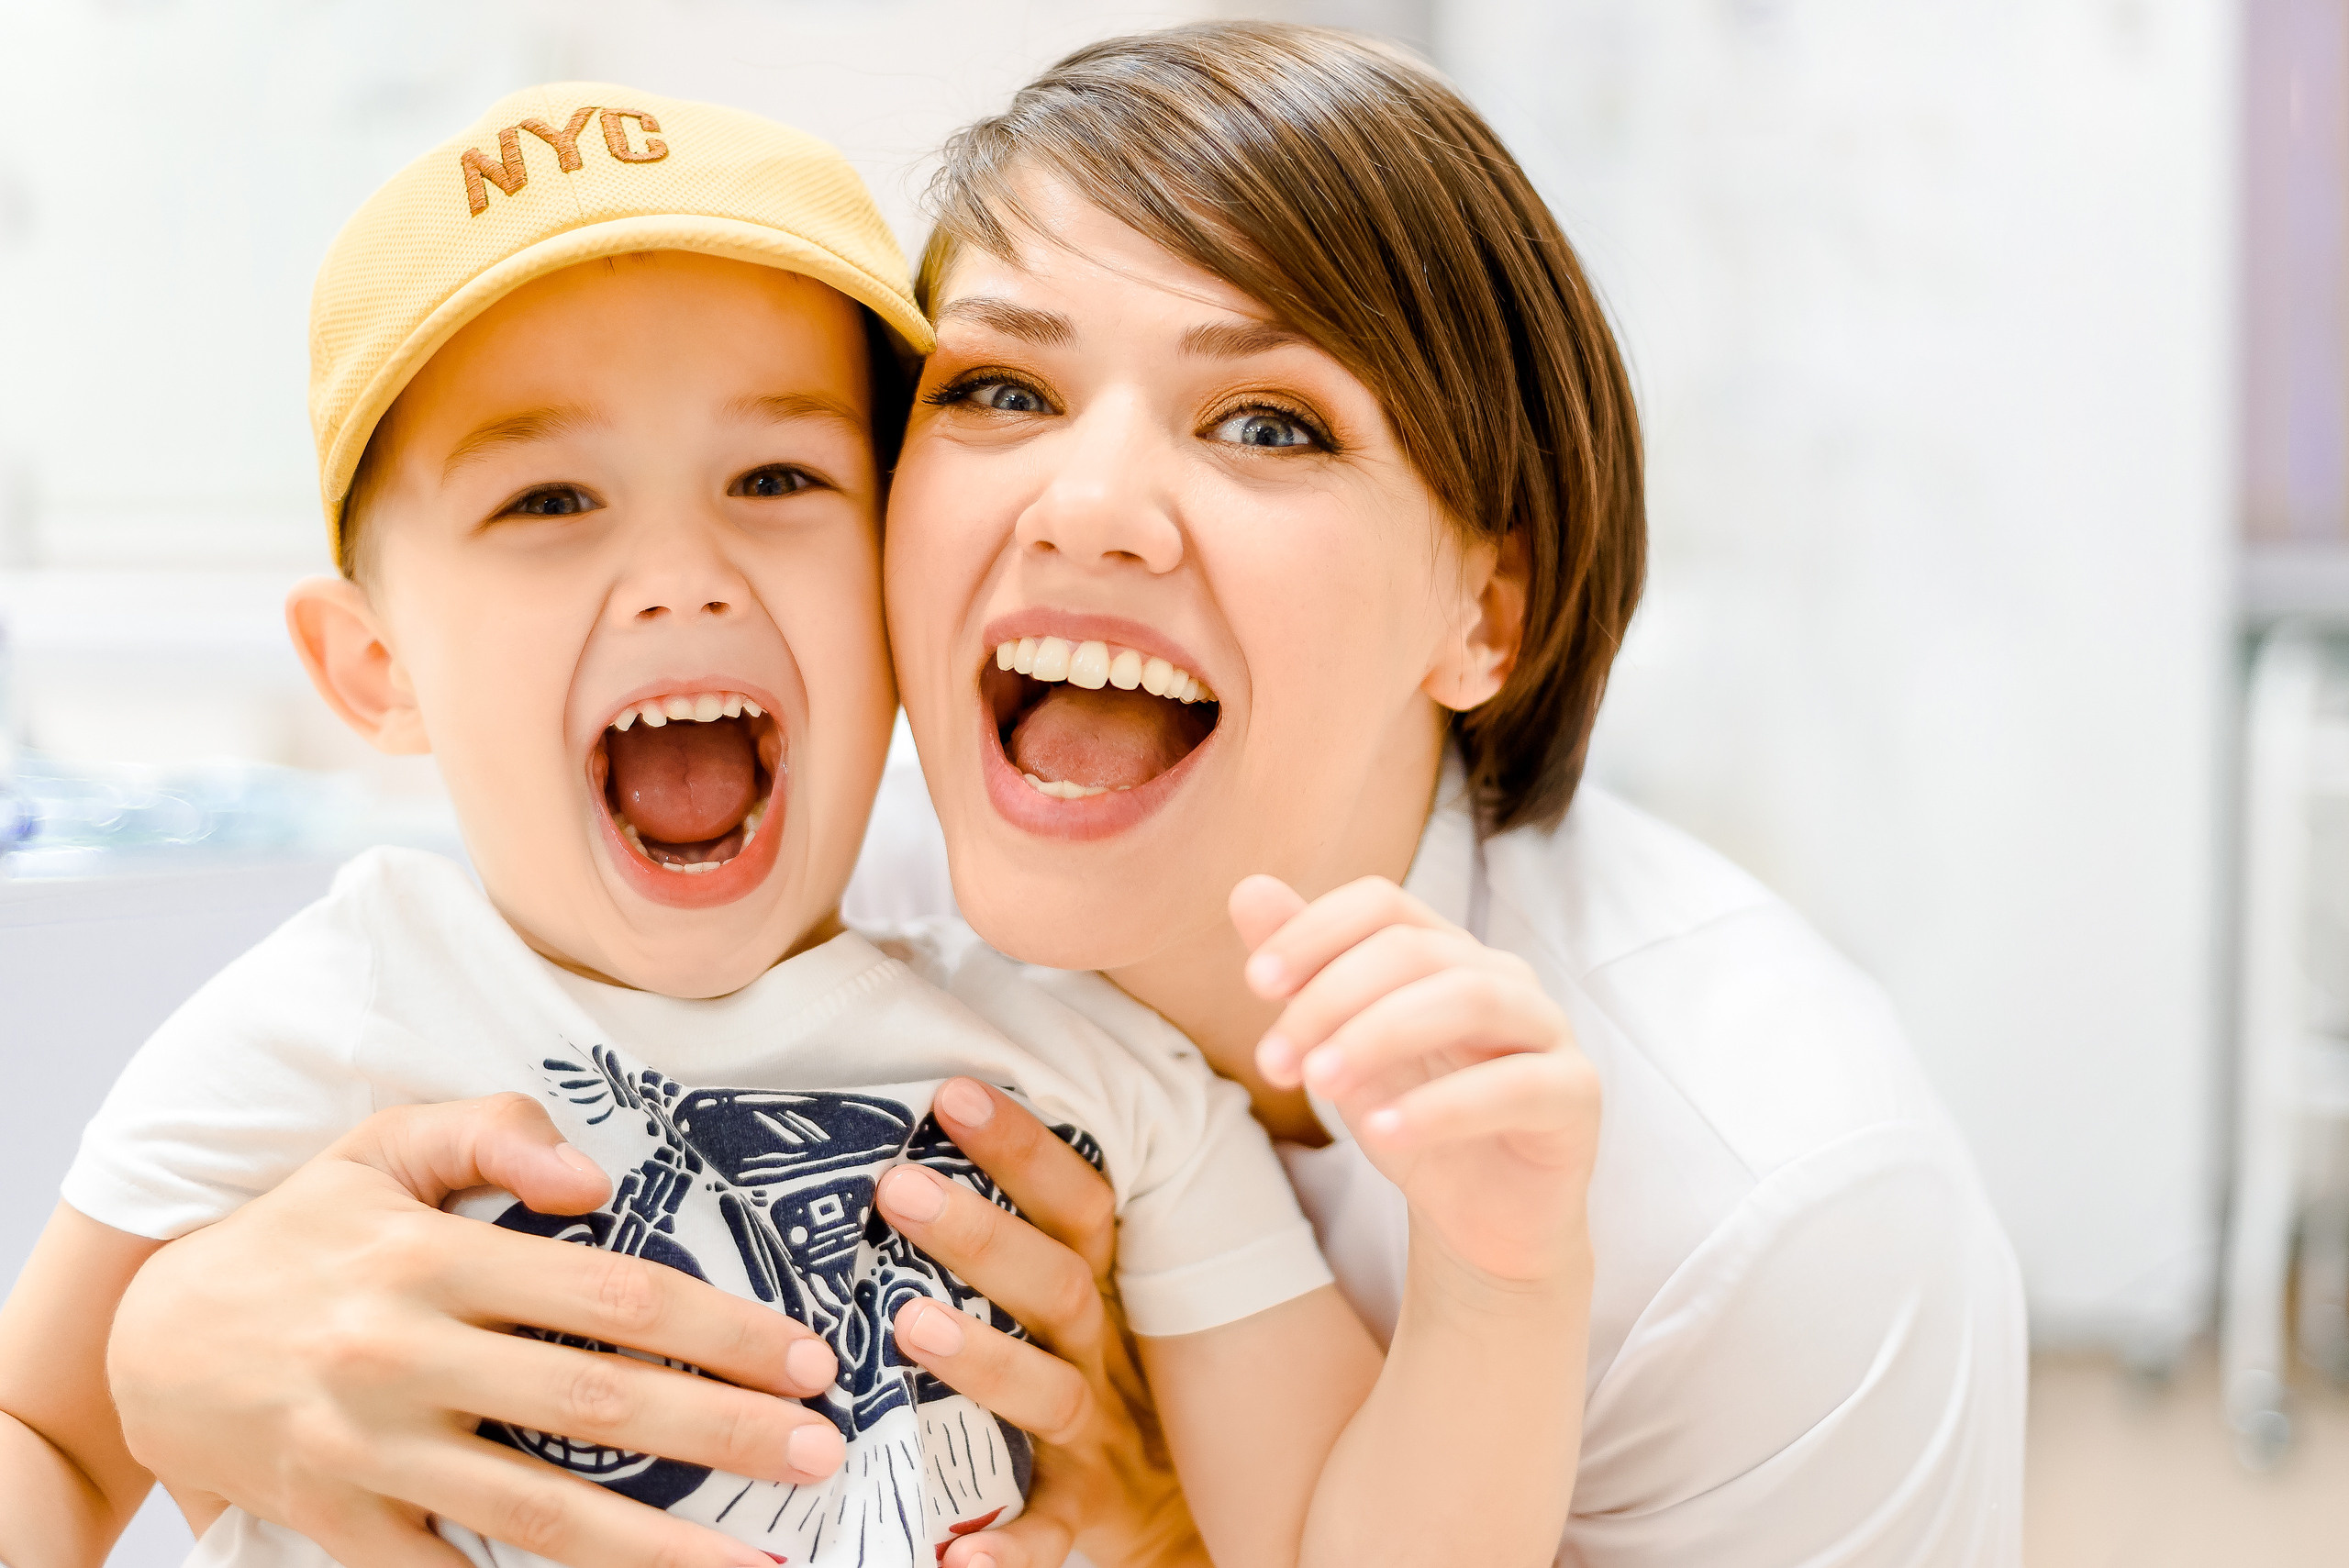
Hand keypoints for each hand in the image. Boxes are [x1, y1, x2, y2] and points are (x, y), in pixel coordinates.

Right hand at [108, 1094, 845, 1567]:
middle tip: (819, 1451)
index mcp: (428, 1259)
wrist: (147, 1345)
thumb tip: (596, 1174)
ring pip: (539, 1510)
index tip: (803, 1356)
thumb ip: (491, 1133)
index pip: (608, 1294)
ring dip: (660, 1545)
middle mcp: (401, 1357)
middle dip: (722, 1433)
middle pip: (594, 1405)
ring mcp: (370, 1451)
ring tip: (761, 1561)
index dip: (717, 1330)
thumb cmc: (297, 1236)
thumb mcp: (380, 1148)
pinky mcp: (342, 1526)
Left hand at [874, 1078, 1206, 1567]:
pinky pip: (1048, 1536)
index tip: (951, 1092)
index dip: (1024, 1147)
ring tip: (910, 1326)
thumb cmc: (1103, 1382)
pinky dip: (1009, 1552)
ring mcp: (1096, 1438)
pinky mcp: (1085, 1516)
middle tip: (898, 1187)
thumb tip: (912, 1149)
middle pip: (1055, 1284)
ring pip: (1049, 1394)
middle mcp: (1103, 1353)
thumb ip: (1024, 1242)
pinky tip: (956, 1559)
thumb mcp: (1083, 1303)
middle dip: (982, 1233)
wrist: (1181, 1509)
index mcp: (1099, 1292)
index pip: (1076, 1202)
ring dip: (986, 1360)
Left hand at [1233, 875, 1599, 1283]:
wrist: (1481, 1219)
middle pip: (1414, 950)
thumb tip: (1249, 889)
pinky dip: (1443, 1107)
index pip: (1383, 903)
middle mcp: (1501, 976)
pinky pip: (1515, 1086)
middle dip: (1330, 999)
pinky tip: (1383, 1133)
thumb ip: (1303, 972)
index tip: (1255, 983)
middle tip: (1272, 1061)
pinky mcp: (1575, 1095)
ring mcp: (1547, 1030)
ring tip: (1319, 1085)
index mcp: (1445, 952)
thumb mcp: (1342, 1046)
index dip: (1315, 931)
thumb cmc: (1414, 1115)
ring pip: (1469, 998)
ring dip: (1379, 1036)